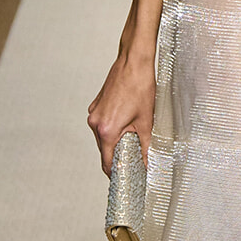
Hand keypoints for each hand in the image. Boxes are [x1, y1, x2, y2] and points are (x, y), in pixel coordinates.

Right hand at [88, 47, 154, 176]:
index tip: (122, 178)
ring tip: (132, 137)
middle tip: (133, 159)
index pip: (106, 161)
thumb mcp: (146, 121)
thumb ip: (145, 146)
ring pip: (103, 136)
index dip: (114, 173)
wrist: (134, 62)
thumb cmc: (140, 86)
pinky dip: (112, 127)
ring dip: (114, 140)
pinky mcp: (96, 104)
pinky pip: (102, 123)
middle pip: (104, 149)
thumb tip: (146, 162)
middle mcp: (96, 122)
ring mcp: (94, 112)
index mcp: (107, 130)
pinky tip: (126, 122)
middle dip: (117, 155)